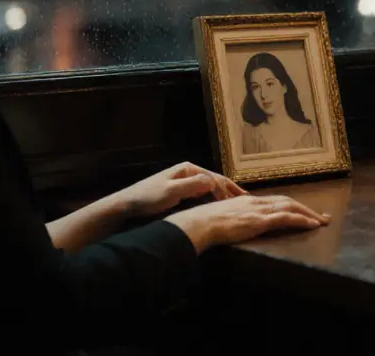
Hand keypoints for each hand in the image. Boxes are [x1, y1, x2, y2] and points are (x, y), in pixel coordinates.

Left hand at [114, 162, 245, 218]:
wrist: (128, 204)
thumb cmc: (148, 197)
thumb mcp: (171, 191)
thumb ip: (192, 185)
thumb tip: (214, 181)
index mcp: (188, 169)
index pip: (213, 178)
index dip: (225, 190)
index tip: (235, 203)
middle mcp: (189, 172)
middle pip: (215, 179)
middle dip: (230, 189)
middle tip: (246, 198)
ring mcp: (186, 181)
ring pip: (211, 186)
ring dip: (224, 193)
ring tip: (238, 202)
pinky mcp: (182, 191)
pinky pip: (204, 193)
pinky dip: (215, 197)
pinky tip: (221, 204)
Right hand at [164, 194, 329, 251]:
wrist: (199, 223)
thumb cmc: (206, 223)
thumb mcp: (224, 216)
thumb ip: (236, 217)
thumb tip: (240, 223)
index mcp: (249, 200)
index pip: (277, 200)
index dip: (294, 206)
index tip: (305, 213)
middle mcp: (256, 201)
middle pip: (288, 202)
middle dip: (307, 210)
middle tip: (323, 217)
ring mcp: (258, 210)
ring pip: (291, 208)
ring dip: (309, 215)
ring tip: (322, 222)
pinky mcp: (259, 220)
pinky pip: (285, 218)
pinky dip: (301, 220)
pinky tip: (312, 225)